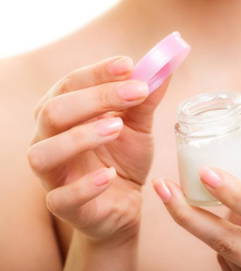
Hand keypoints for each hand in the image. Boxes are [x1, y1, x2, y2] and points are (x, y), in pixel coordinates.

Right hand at [28, 56, 168, 243]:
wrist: (123, 202)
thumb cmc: (124, 159)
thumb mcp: (138, 127)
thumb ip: (145, 100)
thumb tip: (165, 66)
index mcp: (64, 113)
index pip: (70, 84)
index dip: (97, 72)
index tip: (129, 65)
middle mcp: (48, 139)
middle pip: (52, 112)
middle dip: (94, 99)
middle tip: (136, 93)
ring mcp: (52, 174)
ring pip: (44, 152)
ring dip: (81, 137)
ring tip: (117, 128)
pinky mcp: (62, 205)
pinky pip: (61, 197)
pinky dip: (86, 185)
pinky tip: (111, 175)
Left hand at [153, 167, 240, 270]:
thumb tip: (234, 168)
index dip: (234, 193)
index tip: (205, 172)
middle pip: (230, 244)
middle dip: (191, 216)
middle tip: (165, 189)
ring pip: (225, 253)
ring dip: (212, 224)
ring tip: (225, 204)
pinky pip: (226, 265)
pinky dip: (223, 242)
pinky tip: (238, 229)